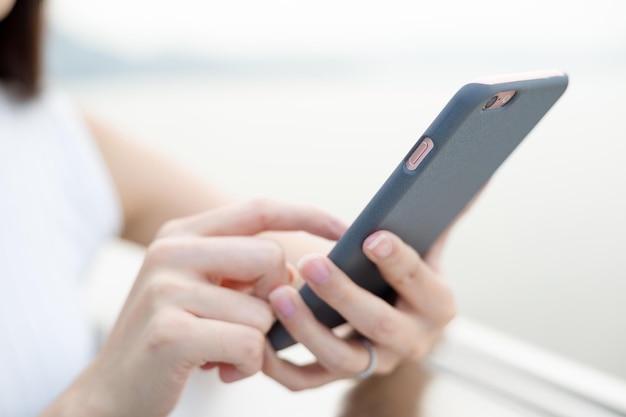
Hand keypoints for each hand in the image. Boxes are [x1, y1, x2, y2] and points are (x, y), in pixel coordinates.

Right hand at [41, 199, 344, 416]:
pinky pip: (249, 345)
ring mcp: (166, 290)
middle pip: (271, 258)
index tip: (344, 227)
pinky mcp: (171, 333)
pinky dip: (245, 366)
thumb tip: (295, 270)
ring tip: (223, 354)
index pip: (258, 209)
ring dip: (256, 342)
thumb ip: (240, 270)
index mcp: (181, 235)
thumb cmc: (171, 340)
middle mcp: (170, 252)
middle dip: (275, 299)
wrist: (110, 395)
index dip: (306, 214)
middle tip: (247, 324)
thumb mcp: (199, 291)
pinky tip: (217, 370)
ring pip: (264, 311)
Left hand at [263, 228, 456, 390]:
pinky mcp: (339, 375)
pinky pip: (307, 380)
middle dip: (345, 295)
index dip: (398, 261)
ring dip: (309, 330)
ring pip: (342, 359)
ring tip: (279, 296)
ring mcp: (374, 363)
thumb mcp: (429, 245)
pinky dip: (281, 366)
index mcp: (437, 304)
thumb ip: (443, 215)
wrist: (397, 318)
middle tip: (312, 263)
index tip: (374, 237)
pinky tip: (260, 339)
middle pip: (380, 325)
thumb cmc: (405, 273)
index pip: (420, 283)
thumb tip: (476, 175)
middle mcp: (411, 341)